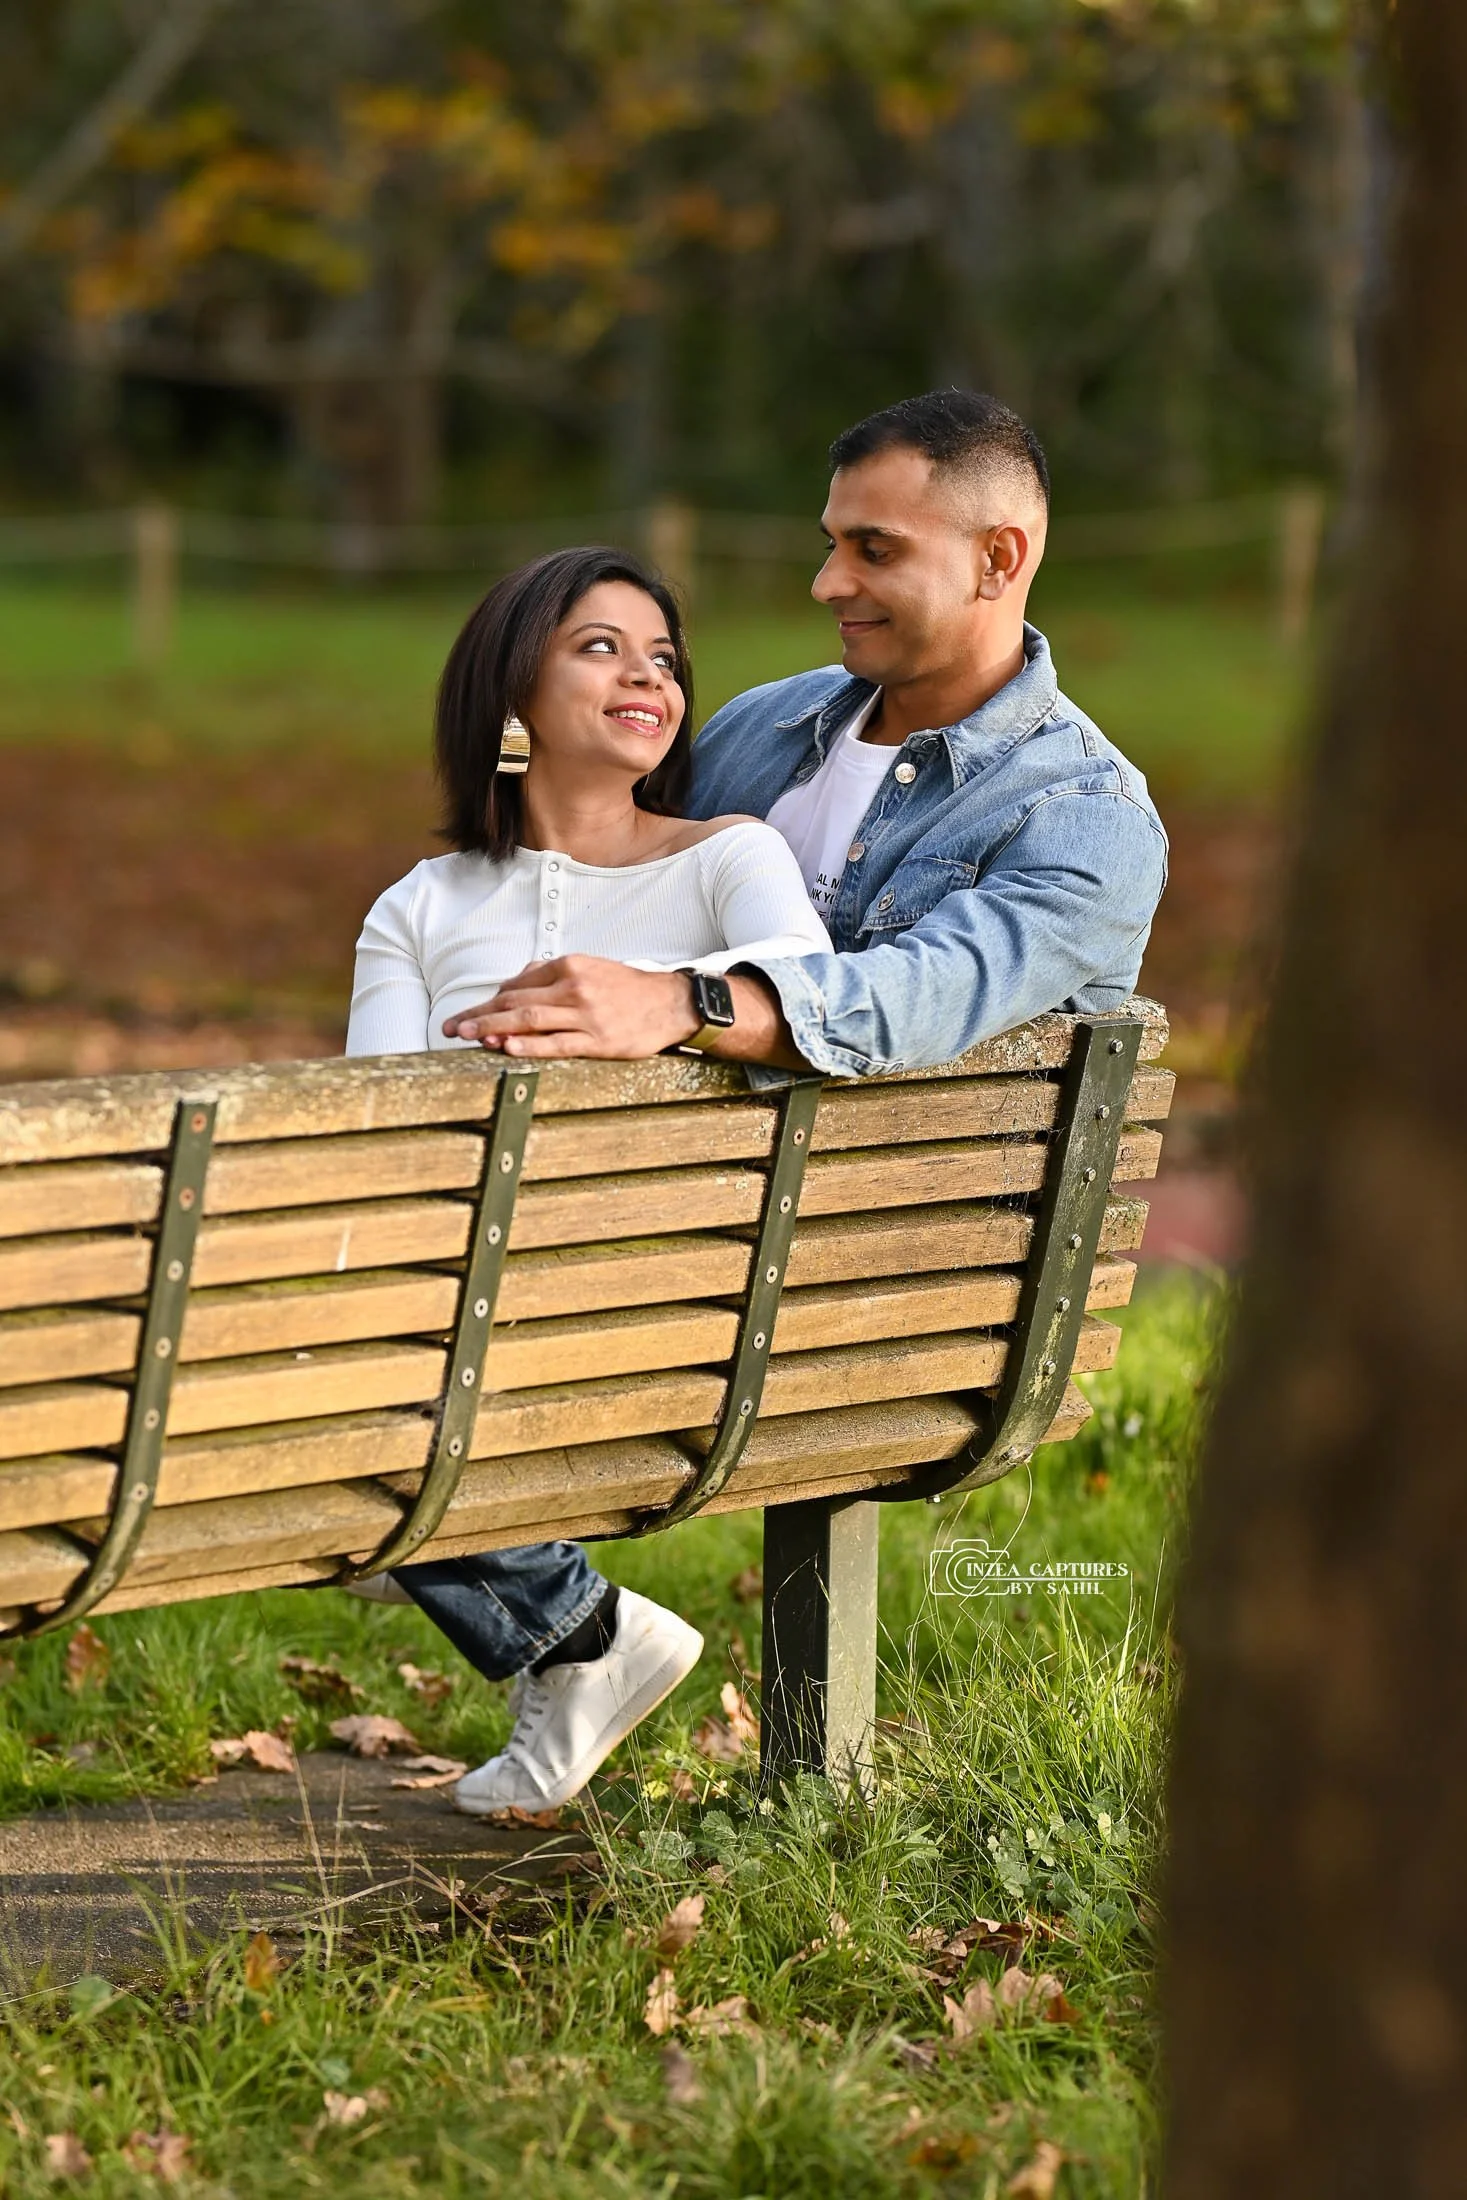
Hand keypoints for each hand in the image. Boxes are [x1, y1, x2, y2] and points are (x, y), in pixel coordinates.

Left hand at [442, 957, 699, 1058]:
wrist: (671, 1003)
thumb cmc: (626, 988)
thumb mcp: (589, 968)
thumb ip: (551, 973)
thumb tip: (514, 982)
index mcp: (569, 966)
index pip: (518, 984)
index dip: (488, 1001)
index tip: (466, 1014)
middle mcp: (574, 986)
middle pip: (515, 1001)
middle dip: (479, 1014)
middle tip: (451, 1028)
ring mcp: (586, 1014)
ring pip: (529, 1020)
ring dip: (493, 1028)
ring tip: (467, 1037)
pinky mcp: (599, 1040)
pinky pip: (557, 1044)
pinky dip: (529, 1046)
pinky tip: (506, 1047)